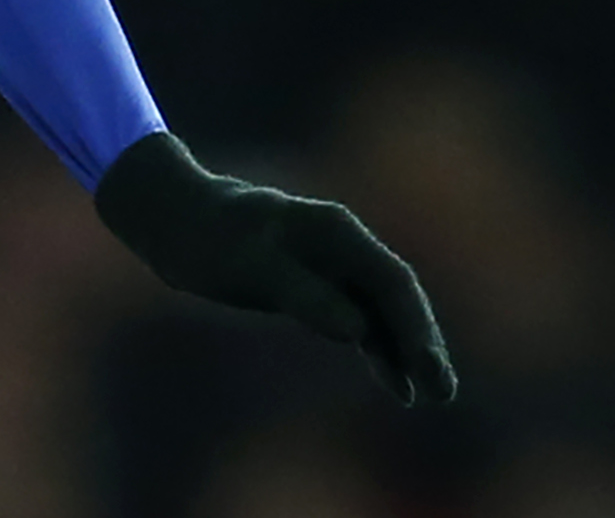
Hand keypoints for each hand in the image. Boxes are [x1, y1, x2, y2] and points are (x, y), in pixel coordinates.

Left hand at [95, 131, 456, 405]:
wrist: (172, 218)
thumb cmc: (207, 237)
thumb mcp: (250, 266)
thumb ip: (304, 294)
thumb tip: (356, 329)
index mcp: (334, 231)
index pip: (390, 280)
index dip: (414, 325)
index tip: (427, 367)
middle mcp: (341, 244)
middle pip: (394, 297)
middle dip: (420, 342)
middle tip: (442, 391)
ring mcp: (330, 264)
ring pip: (380, 311)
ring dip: (404, 350)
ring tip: (430, 396)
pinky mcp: (314, 284)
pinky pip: (357, 318)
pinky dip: (376, 348)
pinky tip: (394, 383)